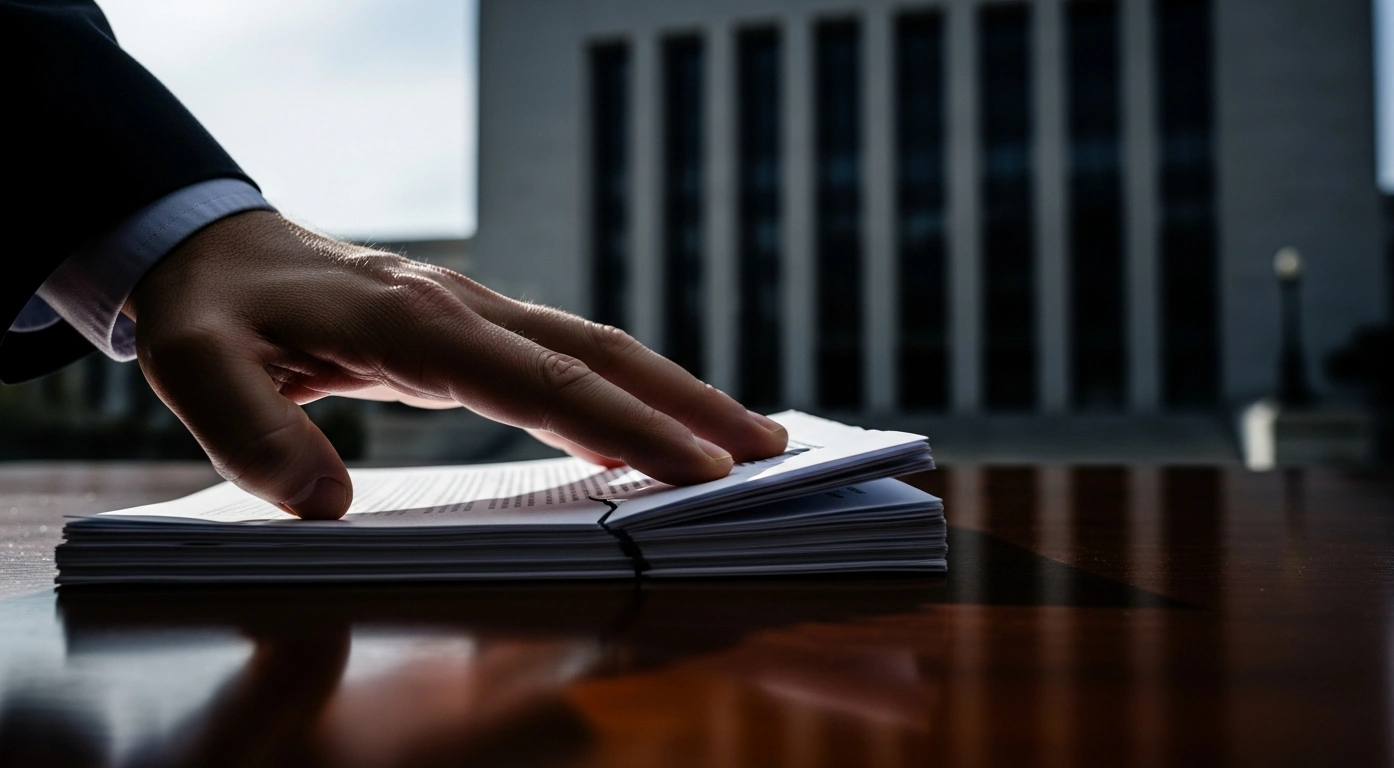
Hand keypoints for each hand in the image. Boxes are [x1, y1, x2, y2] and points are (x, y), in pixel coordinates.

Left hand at [123, 211, 787, 518]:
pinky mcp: (476, 328)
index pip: (540, 381)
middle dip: (687, 403)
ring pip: (597, 349)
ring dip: (674, 391)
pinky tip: (654, 425)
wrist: (218, 250)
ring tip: (743, 435)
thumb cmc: (214, 313)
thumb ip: (256, 435)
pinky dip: (626, 390)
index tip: (691, 468)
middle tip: (765, 449)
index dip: (621, 427)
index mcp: (414, 322)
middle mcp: (465, 309)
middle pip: (599, 355)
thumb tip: (325, 506)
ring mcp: (477, 313)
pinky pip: (569, 357)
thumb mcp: (199, 369)